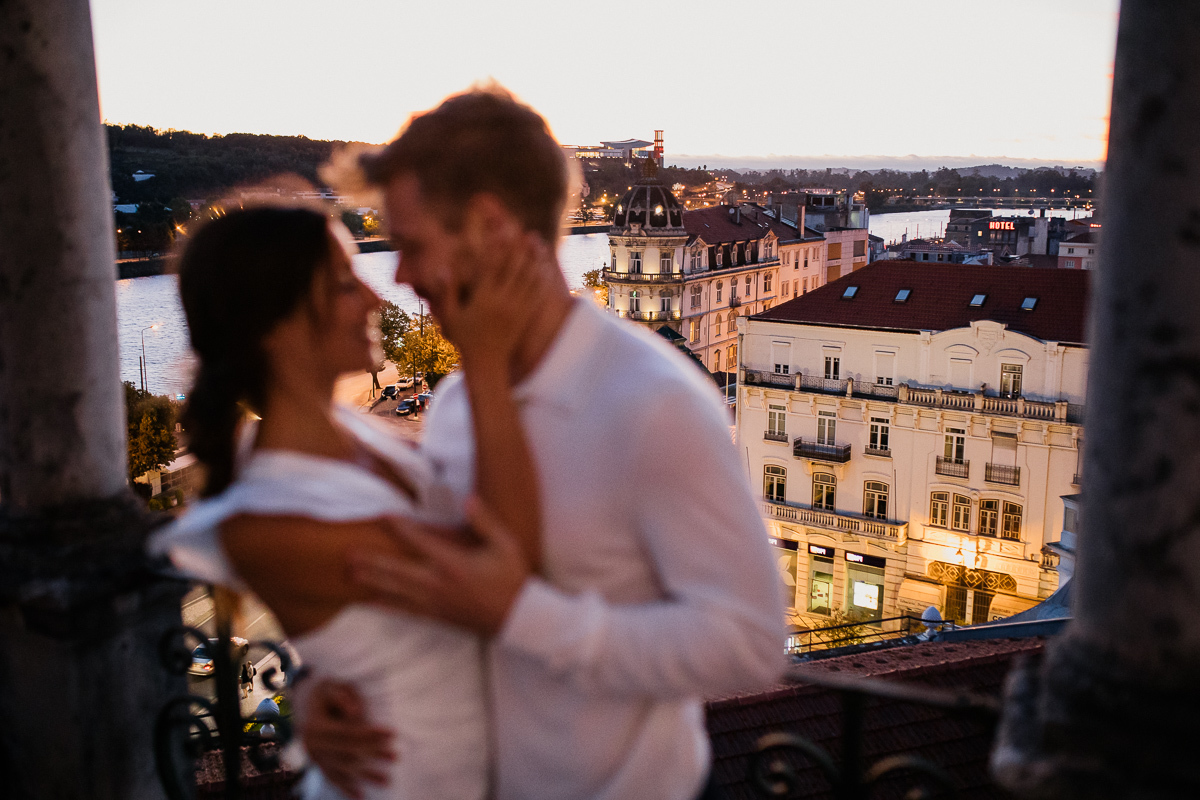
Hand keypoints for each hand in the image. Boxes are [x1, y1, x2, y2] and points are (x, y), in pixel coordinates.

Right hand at [297, 680, 395, 798]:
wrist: (305, 699)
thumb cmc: (325, 690)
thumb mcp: (333, 686)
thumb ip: (343, 697)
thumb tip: (357, 714)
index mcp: (316, 726)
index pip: (348, 732)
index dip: (371, 734)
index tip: (393, 734)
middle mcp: (312, 745)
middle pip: (347, 753)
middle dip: (373, 755)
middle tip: (395, 757)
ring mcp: (313, 757)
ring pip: (342, 769)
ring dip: (365, 776)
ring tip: (387, 781)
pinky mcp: (317, 764)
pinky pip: (332, 778)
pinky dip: (346, 787)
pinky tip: (361, 796)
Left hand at [348, 497, 530, 635]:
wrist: (518, 618)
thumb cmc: (512, 578)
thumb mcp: (505, 545)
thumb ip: (485, 522)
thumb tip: (468, 499)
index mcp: (454, 563)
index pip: (420, 541)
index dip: (399, 527)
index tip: (383, 516)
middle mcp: (439, 583)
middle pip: (398, 570)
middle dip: (373, 560)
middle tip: (349, 554)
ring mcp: (435, 602)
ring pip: (397, 591)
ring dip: (373, 582)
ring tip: (351, 575)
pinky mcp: (437, 615)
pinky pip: (406, 611)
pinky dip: (387, 606)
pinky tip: (371, 603)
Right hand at [437, 232, 552, 367]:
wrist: (487, 364)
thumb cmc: (465, 339)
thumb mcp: (450, 316)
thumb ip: (446, 292)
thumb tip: (442, 269)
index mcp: (483, 299)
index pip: (492, 267)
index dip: (498, 248)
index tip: (502, 231)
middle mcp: (502, 302)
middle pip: (515, 269)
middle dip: (522, 249)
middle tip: (529, 232)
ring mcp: (516, 310)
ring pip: (529, 279)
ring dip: (535, 259)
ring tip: (539, 244)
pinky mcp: (525, 317)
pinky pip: (536, 295)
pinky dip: (542, 279)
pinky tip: (546, 268)